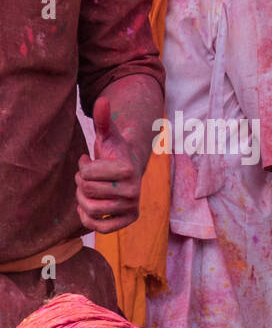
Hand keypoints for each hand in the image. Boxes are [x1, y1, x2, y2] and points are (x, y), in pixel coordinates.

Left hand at [76, 97, 143, 233]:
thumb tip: (103, 99)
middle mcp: (133, 191)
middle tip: (88, 177)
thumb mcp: (108, 134)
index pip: (86, 174)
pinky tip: (88, 207)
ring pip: (90, 209)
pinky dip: (88, 218)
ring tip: (89, 190)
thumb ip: (104, 119)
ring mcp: (132, 208)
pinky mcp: (128, 221)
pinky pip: (98, 227)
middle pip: (86, 191)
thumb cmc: (114, 151)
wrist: (130, 170)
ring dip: (82, 199)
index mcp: (128, 170)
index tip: (90, 161)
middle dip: (81, 183)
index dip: (82, 167)